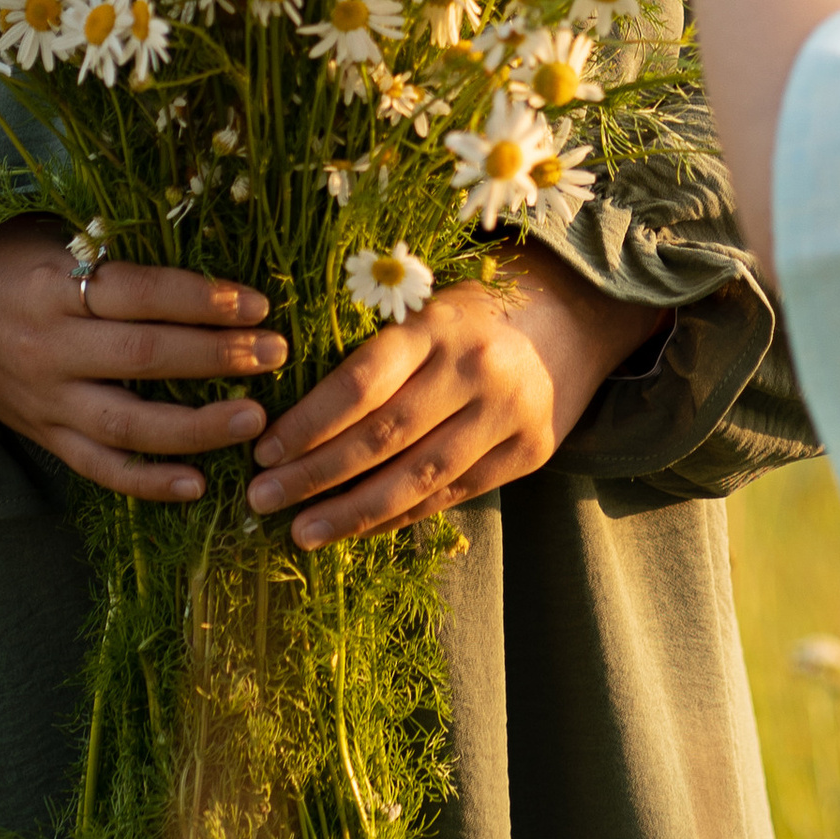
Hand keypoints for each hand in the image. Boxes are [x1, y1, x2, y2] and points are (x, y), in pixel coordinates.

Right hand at [0, 222, 286, 499]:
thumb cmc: (8, 261)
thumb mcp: (53, 237)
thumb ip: (116, 252)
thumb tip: (211, 246)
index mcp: (52, 286)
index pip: (140, 292)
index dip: (203, 299)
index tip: (258, 304)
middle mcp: (48, 347)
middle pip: (144, 357)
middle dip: (218, 357)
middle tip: (277, 354)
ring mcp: (44, 400)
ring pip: (128, 425)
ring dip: (198, 427)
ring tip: (256, 420)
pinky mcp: (42, 436)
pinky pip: (99, 468)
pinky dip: (149, 483)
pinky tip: (199, 484)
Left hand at [245, 245, 648, 547]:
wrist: (577, 315)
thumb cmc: (475, 312)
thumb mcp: (427, 307)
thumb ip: (377, 350)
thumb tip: (290, 410)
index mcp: (439, 324)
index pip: (362, 382)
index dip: (308, 422)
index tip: (263, 450)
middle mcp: (475, 369)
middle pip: (382, 436)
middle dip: (315, 474)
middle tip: (262, 500)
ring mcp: (508, 414)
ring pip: (417, 476)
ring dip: (352, 511)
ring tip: (301, 531)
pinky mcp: (530, 452)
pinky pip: (452, 494)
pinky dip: (400, 515)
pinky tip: (358, 528)